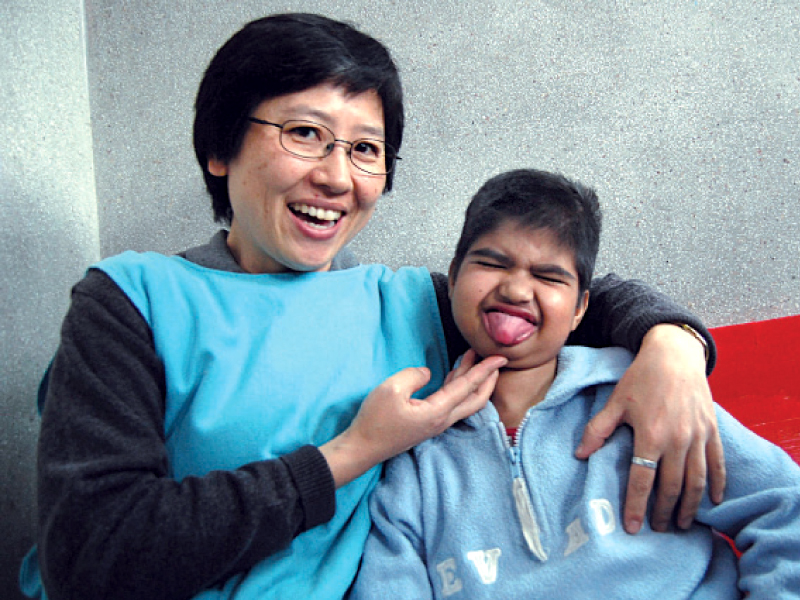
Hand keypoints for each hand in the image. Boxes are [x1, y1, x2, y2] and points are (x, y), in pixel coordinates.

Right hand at [322, 350, 505, 486]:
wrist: (362, 448)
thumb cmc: (375, 419)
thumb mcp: (391, 388)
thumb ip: (414, 375)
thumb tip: (428, 373)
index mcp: (437, 411)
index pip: (468, 387)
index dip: (485, 370)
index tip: (500, 358)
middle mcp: (442, 420)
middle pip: (475, 399)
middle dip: (488, 379)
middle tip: (496, 360)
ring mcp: (435, 423)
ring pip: (463, 401)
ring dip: (471, 380)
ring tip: (473, 358)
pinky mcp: (427, 423)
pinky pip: (451, 403)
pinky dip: (458, 386)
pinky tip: (456, 375)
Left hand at [575, 324, 725, 533]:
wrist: (674, 354)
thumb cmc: (641, 378)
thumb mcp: (616, 402)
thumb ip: (598, 429)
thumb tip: (579, 454)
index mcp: (651, 434)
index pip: (643, 479)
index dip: (637, 505)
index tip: (633, 527)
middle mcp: (677, 439)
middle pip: (672, 486)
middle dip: (665, 512)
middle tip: (659, 529)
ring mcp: (698, 436)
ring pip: (697, 481)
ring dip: (691, 506)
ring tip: (683, 523)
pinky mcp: (712, 431)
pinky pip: (718, 463)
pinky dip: (718, 484)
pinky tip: (714, 500)